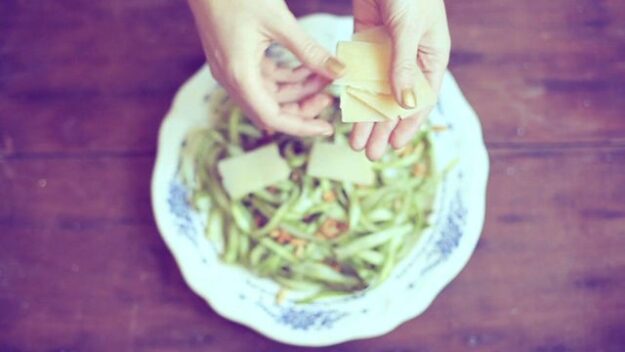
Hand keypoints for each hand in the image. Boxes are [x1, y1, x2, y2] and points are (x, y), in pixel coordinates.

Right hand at [188, 0, 345, 135]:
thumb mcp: (280, 22)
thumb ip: (310, 51)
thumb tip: (339, 71)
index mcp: (240, 76)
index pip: (273, 118)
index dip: (302, 127)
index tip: (326, 128)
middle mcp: (232, 79)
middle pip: (271, 110)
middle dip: (302, 107)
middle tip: (329, 97)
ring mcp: (232, 71)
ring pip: (270, 95)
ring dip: (297, 90)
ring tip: (323, 77)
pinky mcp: (236, 60)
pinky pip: (264, 79)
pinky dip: (287, 77)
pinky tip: (306, 67)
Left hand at [350, 0, 450, 159]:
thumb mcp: (409, 29)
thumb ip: (404, 65)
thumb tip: (405, 104)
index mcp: (431, 56)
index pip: (422, 99)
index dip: (408, 124)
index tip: (393, 145)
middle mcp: (410, 58)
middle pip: (396, 102)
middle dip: (381, 128)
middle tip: (368, 153)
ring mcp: (388, 51)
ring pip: (376, 92)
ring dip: (365, 116)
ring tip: (353, 139)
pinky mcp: (366, 42)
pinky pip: (361, 73)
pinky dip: (355, 92)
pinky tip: (345, 110)